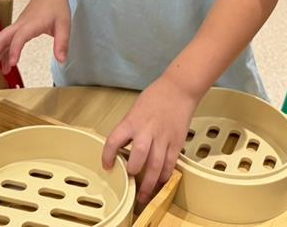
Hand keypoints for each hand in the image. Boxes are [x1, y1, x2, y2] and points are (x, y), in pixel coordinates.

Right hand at [0, 0, 70, 78]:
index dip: (15, 49)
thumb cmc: (56, 7)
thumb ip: (62, 43)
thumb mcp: (64, 24)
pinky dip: (2, 55)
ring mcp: (17, 27)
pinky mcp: (17, 30)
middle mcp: (20, 25)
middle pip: (1, 38)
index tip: (13, 63)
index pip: (20, 37)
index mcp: (32, 23)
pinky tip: (3, 68)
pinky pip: (5, 42)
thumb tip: (61, 61)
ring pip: (0, 41)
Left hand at [102, 76, 199, 204]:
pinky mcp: (177, 143)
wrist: (179, 89)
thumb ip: (129, 129)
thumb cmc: (155, 97)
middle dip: (133, 172)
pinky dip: (164, 176)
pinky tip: (160, 184)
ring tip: (144, 196)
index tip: (107, 166)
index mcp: (132, 121)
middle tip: (130, 183)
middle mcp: (147, 131)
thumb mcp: (135, 111)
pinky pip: (170, 164)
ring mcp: (163, 138)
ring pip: (156, 166)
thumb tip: (122, 148)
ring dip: (149, 184)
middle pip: (138, 156)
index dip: (107, 156)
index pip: (114, 140)